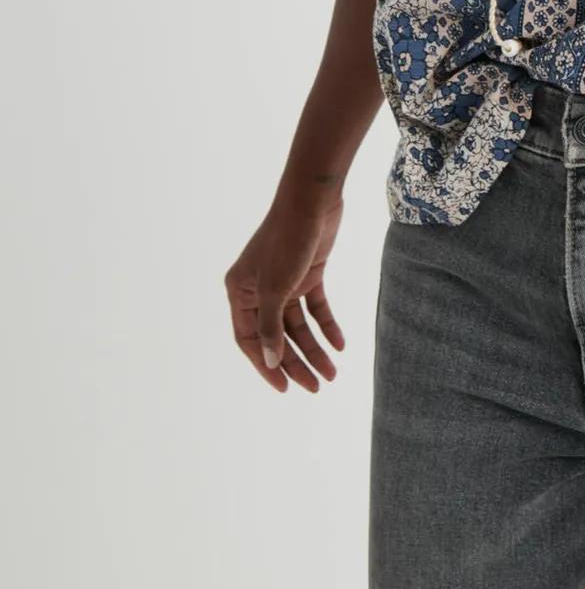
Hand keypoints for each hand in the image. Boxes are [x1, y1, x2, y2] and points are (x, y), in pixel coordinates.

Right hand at [224, 193, 345, 393]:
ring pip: (298, 325)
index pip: (249, 340)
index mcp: (240, 292)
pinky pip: (316, 307)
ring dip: (315, 348)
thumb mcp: (276, 288)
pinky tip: (340, 344)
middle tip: (317, 386)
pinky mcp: (308, 272)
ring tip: (332, 373)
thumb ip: (270, 327)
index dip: (266, 365)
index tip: (284, 389)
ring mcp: (284, 281)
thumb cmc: (287, 240)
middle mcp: (259, 289)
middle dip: (297, 362)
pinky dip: (327, 325)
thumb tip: (270, 361)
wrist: (312, 200)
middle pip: (277, 336)